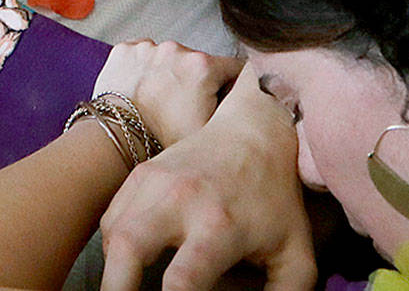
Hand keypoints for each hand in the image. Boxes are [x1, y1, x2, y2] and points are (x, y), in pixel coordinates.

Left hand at [93, 41, 241, 149]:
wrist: (117, 134)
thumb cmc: (164, 137)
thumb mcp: (212, 129)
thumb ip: (237, 110)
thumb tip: (250, 96)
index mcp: (202, 65)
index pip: (234, 68)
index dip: (233, 85)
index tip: (224, 98)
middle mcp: (176, 48)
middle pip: (199, 62)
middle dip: (198, 80)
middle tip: (186, 105)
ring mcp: (148, 46)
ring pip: (169, 58)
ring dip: (170, 73)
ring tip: (161, 99)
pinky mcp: (124, 49)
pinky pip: (143, 54)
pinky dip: (145, 67)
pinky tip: (142, 89)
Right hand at [100, 72, 315, 290]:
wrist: (255, 133)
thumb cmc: (276, 201)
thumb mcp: (295, 254)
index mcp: (220, 225)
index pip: (182, 280)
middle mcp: (180, 199)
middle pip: (128, 248)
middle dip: (115, 287)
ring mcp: (154, 181)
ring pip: (113, 233)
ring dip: (112, 268)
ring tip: (123, 288)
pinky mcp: (140, 173)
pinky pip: (112, 217)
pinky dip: (113, 246)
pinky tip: (127, 263)